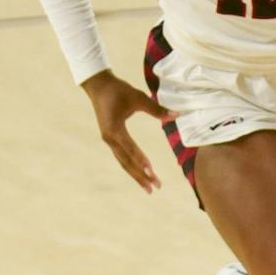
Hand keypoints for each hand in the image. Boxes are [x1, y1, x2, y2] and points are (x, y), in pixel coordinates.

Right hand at [81, 70, 176, 192]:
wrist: (98, 86)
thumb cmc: (118, 90)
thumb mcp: (138, 97)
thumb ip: (157, 109)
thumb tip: (177, 115)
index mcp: (115, 130)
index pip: (131, 149)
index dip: (142, 161)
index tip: (152, 173)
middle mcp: (110, 139)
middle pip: (126, 162)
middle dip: (141, 176)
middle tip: (155, 188)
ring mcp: (108, 140)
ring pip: (123, 162)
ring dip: (136, 174)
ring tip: (149, 187)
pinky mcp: (110, 138)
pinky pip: (121, 156)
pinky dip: (131, 166)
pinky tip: (140, 172)